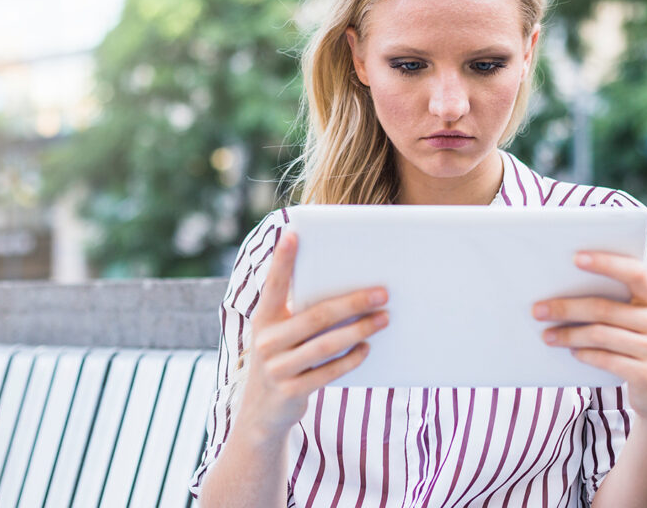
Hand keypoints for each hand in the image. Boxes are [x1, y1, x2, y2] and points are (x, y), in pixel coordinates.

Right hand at [237, 232, 388, 438]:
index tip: (293, 233)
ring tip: (384, 318)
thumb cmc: (282, 359)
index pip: (274, 285)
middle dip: (353, 302)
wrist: (261, 413)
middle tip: (382, 292)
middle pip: (317, 316)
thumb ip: (300, 312)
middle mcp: (266, 342)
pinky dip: (351, 358)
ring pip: (327, 344)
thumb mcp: (280, 334)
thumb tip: (347, 287)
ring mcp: (277, 369)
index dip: (282, 260)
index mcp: (262, 319)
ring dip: (360, 329)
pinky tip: (367, 347)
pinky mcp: (292, 392)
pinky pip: (329, 371)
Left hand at [532, 251, 646, 433]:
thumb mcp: (637, 322)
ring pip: (600, 335)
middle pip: (606, 308)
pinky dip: (584, 354)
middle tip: (538, 310)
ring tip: (547, 335)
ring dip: (568, 335)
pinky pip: (606, 359)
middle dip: (567, 308)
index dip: (607, 263)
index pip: (636, 273)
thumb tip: (563, 288)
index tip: (575, 258)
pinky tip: (571, 352)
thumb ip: (615, 304)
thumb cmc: (639, 349)